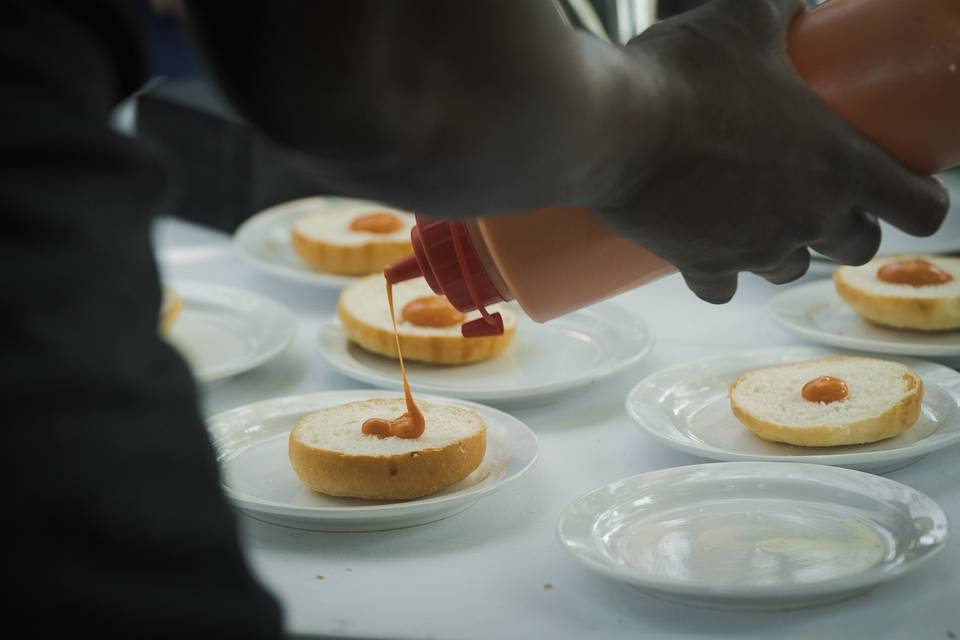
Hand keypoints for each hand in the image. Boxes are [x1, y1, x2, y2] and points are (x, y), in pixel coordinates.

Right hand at [596, 0, 948, 302]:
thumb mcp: (746, 19)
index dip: (921, 200)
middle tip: (822, 194)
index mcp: (840, 164)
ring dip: (786, 248)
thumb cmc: (687, 75)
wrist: (614, 129)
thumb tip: (791, 9)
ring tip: (760, 216)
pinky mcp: (702, 266)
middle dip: (847, 225)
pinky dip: (721, 273)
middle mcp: (807, 217)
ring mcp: (755, 249)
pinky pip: (723, 289)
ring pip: (790, 269)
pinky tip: (709, 251)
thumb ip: (780, 11)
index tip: (903, 188)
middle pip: (857, 246)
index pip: (920, 210)